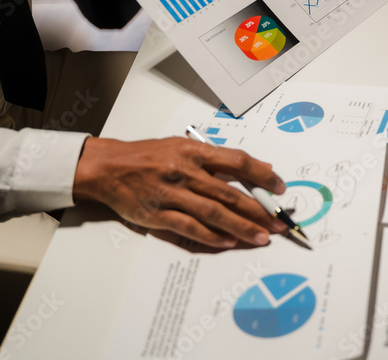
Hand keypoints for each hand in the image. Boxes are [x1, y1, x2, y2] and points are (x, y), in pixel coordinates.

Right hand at [72, 137, 288, 248]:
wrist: (108, 167)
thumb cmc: (149, 156)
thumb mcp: (185, 145)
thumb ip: (220, 158)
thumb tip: (258, 167)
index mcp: (194, 151)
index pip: (237, 162)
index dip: (262, 176)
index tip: (279, 187)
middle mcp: (185, 171)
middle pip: (230, 194)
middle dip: (259, 210)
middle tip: (279, 222)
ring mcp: (171, 194)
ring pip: (214, 214)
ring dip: (242, 227)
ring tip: (262, 237)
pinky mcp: (158, 215)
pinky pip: (190, 228)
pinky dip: (211, 237)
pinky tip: (229, 242)